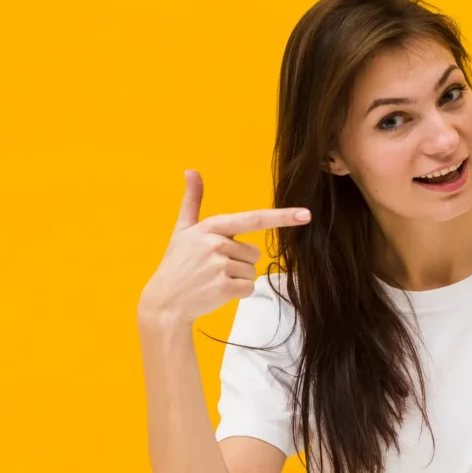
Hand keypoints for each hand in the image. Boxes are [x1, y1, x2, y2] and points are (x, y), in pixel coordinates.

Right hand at [137, 170, 311, 325]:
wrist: (164, 302)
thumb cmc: (177, 264)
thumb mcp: (183, 230)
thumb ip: (192, 200)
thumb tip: (191, 170)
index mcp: (210, 228)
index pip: (252, 219)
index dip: (281, 217)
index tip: (306, 214)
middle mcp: (215, 244)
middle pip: (254, 253)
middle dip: (240, 262)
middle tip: (213, 268)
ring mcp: (219, 267)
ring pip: (252, 271)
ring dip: (237, 278)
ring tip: (212, 279)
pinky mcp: (223, 288)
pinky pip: (248, 288)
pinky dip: (237, 293)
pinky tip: (216, 292)